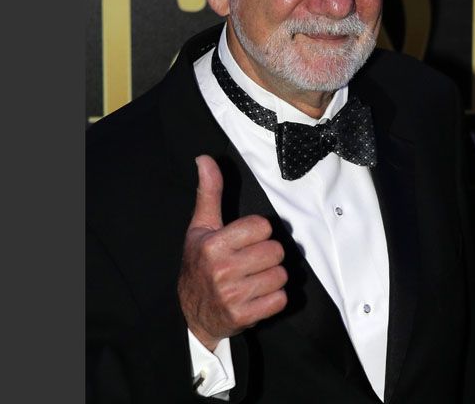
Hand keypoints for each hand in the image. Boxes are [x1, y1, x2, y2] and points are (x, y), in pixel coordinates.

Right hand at [178, 155, 287, 350]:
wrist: (193, 312)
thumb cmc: (199, 264)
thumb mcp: (201, 228)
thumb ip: (209, 192)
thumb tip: (205, 159)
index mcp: (213, 245)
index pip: (262, 227)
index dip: (259, 232)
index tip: (246, 240)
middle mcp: (222, 270)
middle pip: (275, 251)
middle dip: (268, 255)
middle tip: (252, 261)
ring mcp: (233, 295)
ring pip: (280, 275)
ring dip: (273, 277)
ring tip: (255, 278)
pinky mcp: (244, 316)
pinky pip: (280, 300)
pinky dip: (274, 298)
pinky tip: (258, 296)